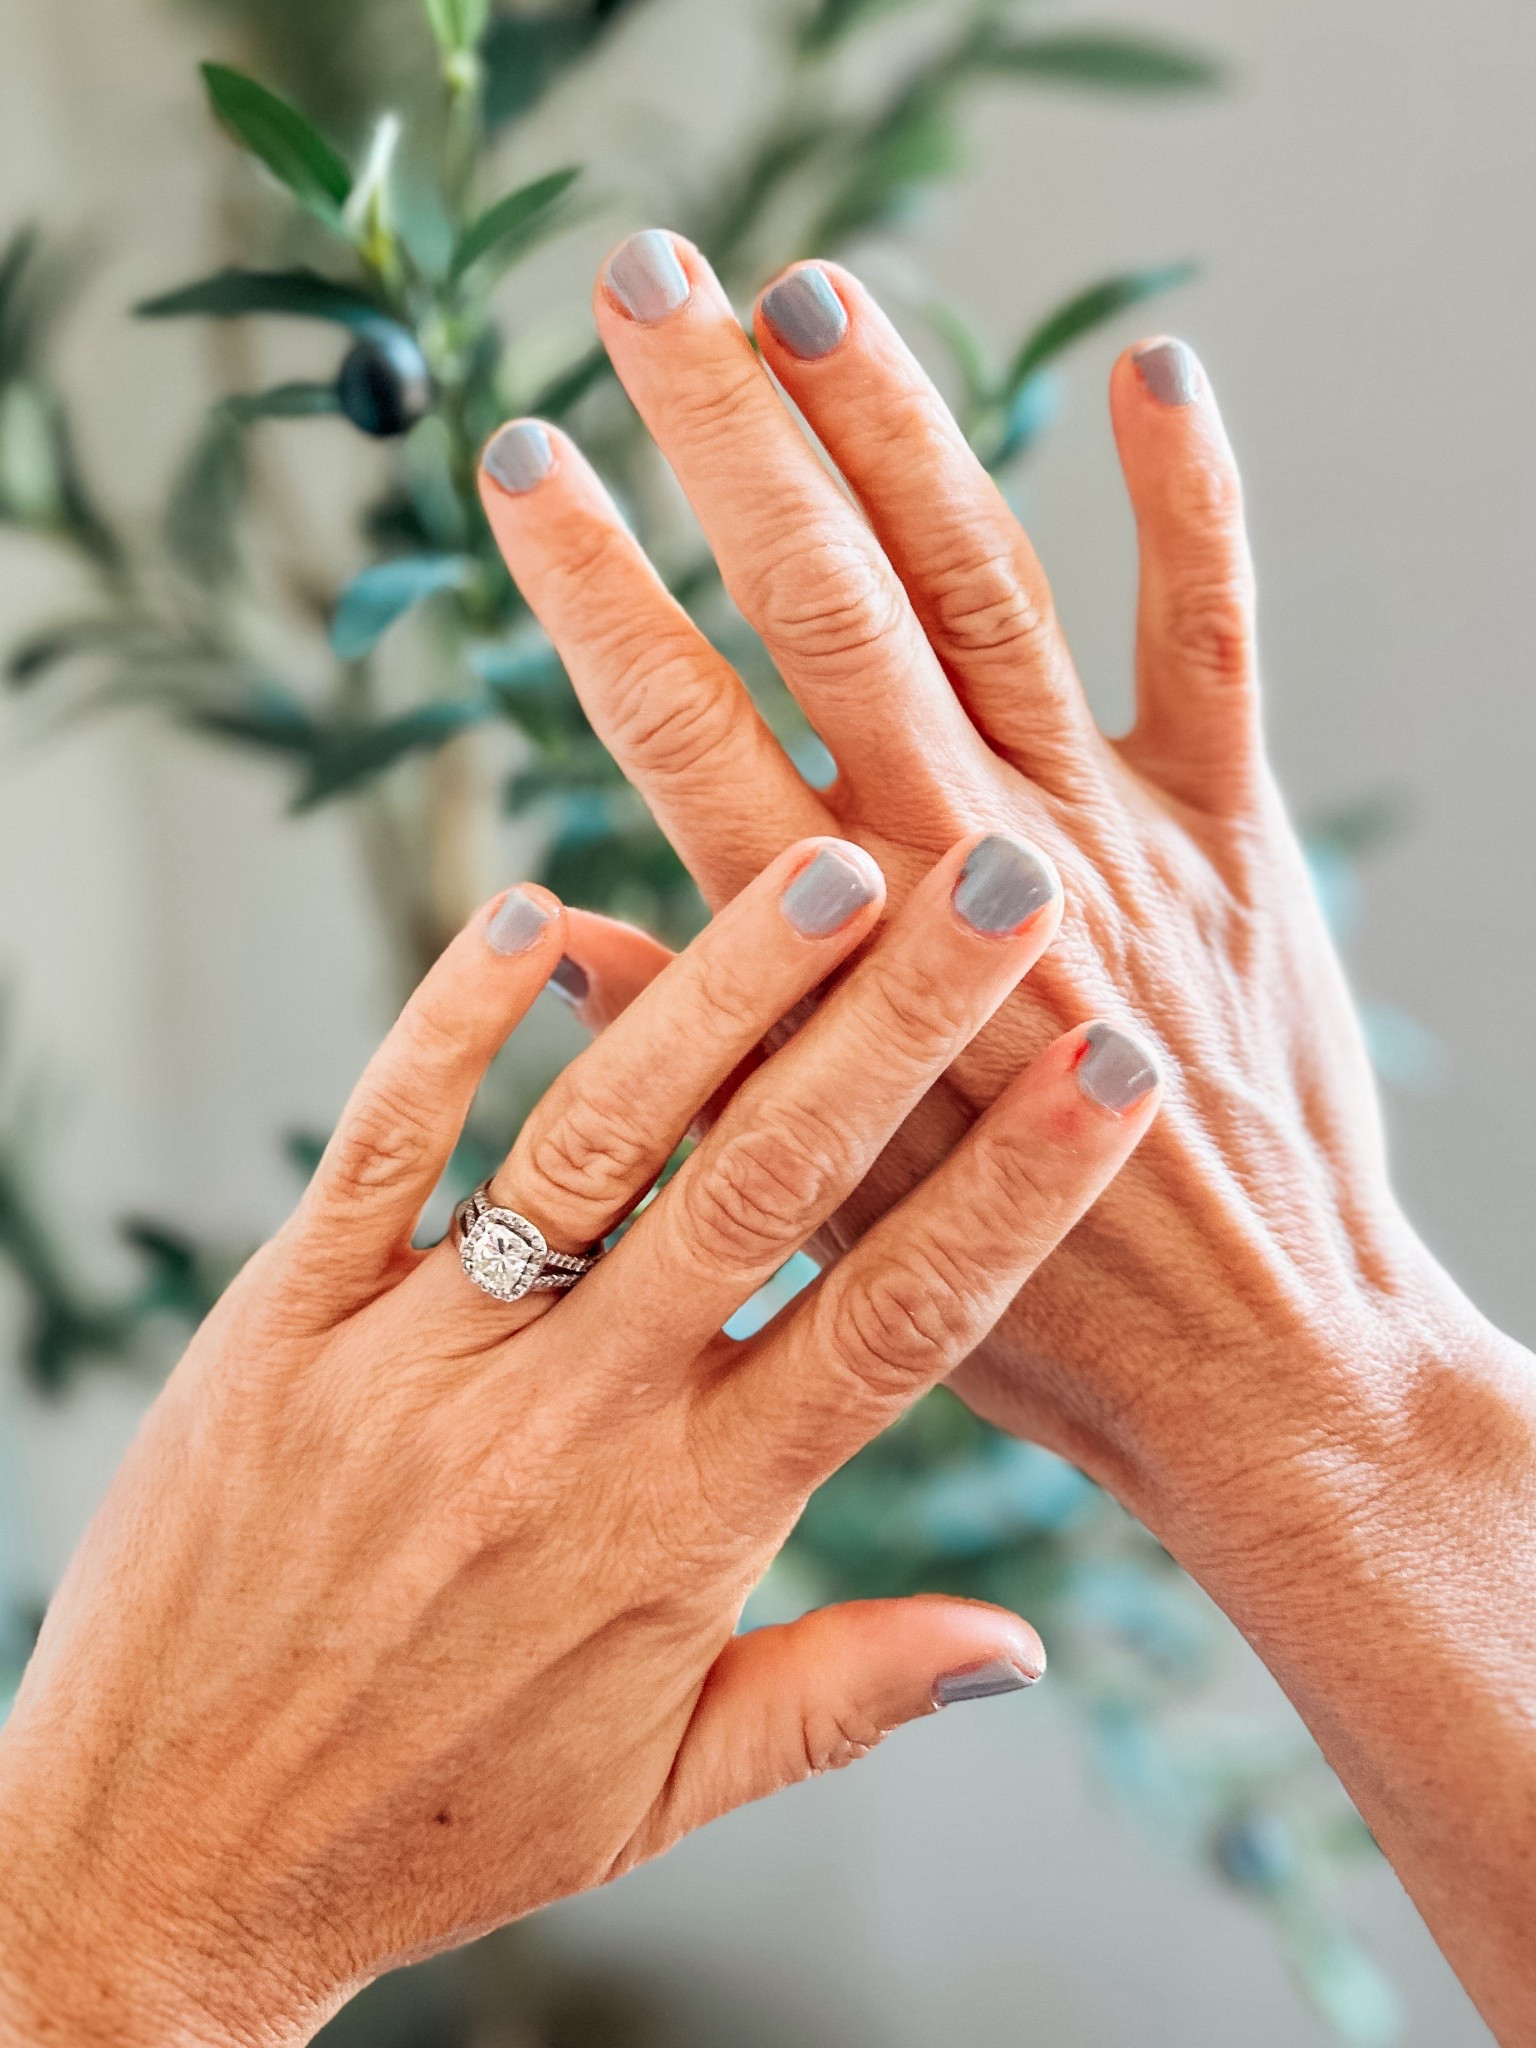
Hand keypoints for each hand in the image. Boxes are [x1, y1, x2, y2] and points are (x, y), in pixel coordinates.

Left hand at [0, 836, 1157, 2047]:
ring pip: (596, 1136)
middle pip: (766, 1184)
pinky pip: (383, 1141)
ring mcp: (415, 1360)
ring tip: (831, 867)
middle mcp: (564, 1426)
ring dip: (723, 990)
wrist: (159, 1860)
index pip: (891, 1327)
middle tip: (1002, 886)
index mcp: (683, 1530)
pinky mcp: (284, 1322)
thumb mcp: (658, 1795)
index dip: (1013, 1190)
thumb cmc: (428, 1826)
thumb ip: (845, 1696)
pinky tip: (536, 915)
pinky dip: (455, 1019)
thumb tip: (1025, 1649)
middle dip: (903, 1024)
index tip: (1112, 1073)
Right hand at [477, 232, 1457, 1547]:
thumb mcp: (820, 1215)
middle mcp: (976, 869)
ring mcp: (1114, 837)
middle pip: (832, 613)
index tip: (523, 463)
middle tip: (645, 286)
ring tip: (812, 293)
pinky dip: (1185, 501)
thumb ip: (696, 1066)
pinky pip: (1214, 636)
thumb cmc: (1029, 1317)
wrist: (1265, 1369)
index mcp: (854, 973)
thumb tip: (559, 941)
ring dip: (905, 428)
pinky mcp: (1231, 834)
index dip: (599, 591)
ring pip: (993, 590)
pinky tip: (1146, 364)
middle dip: (729, 436)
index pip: (690, 736)